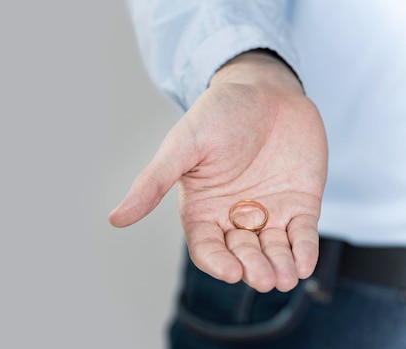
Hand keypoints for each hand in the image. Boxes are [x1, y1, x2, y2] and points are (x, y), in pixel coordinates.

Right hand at [109, 51, 327, 291]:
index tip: (231, 271)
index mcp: (202, 208)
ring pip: (273, 250)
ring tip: (285, 278)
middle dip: (252, 267)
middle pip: (242, 254)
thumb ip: (153, 183)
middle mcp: (234, 216)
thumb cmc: (217, 114)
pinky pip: (302, 234)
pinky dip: (304, 251)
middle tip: (263, 276)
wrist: (264, 88)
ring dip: (279, 267)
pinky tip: (304, 263)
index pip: (207, 247)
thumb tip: (114, 219)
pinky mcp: (300, 204)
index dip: (217, 262)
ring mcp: (269, 212)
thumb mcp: (182, 146)